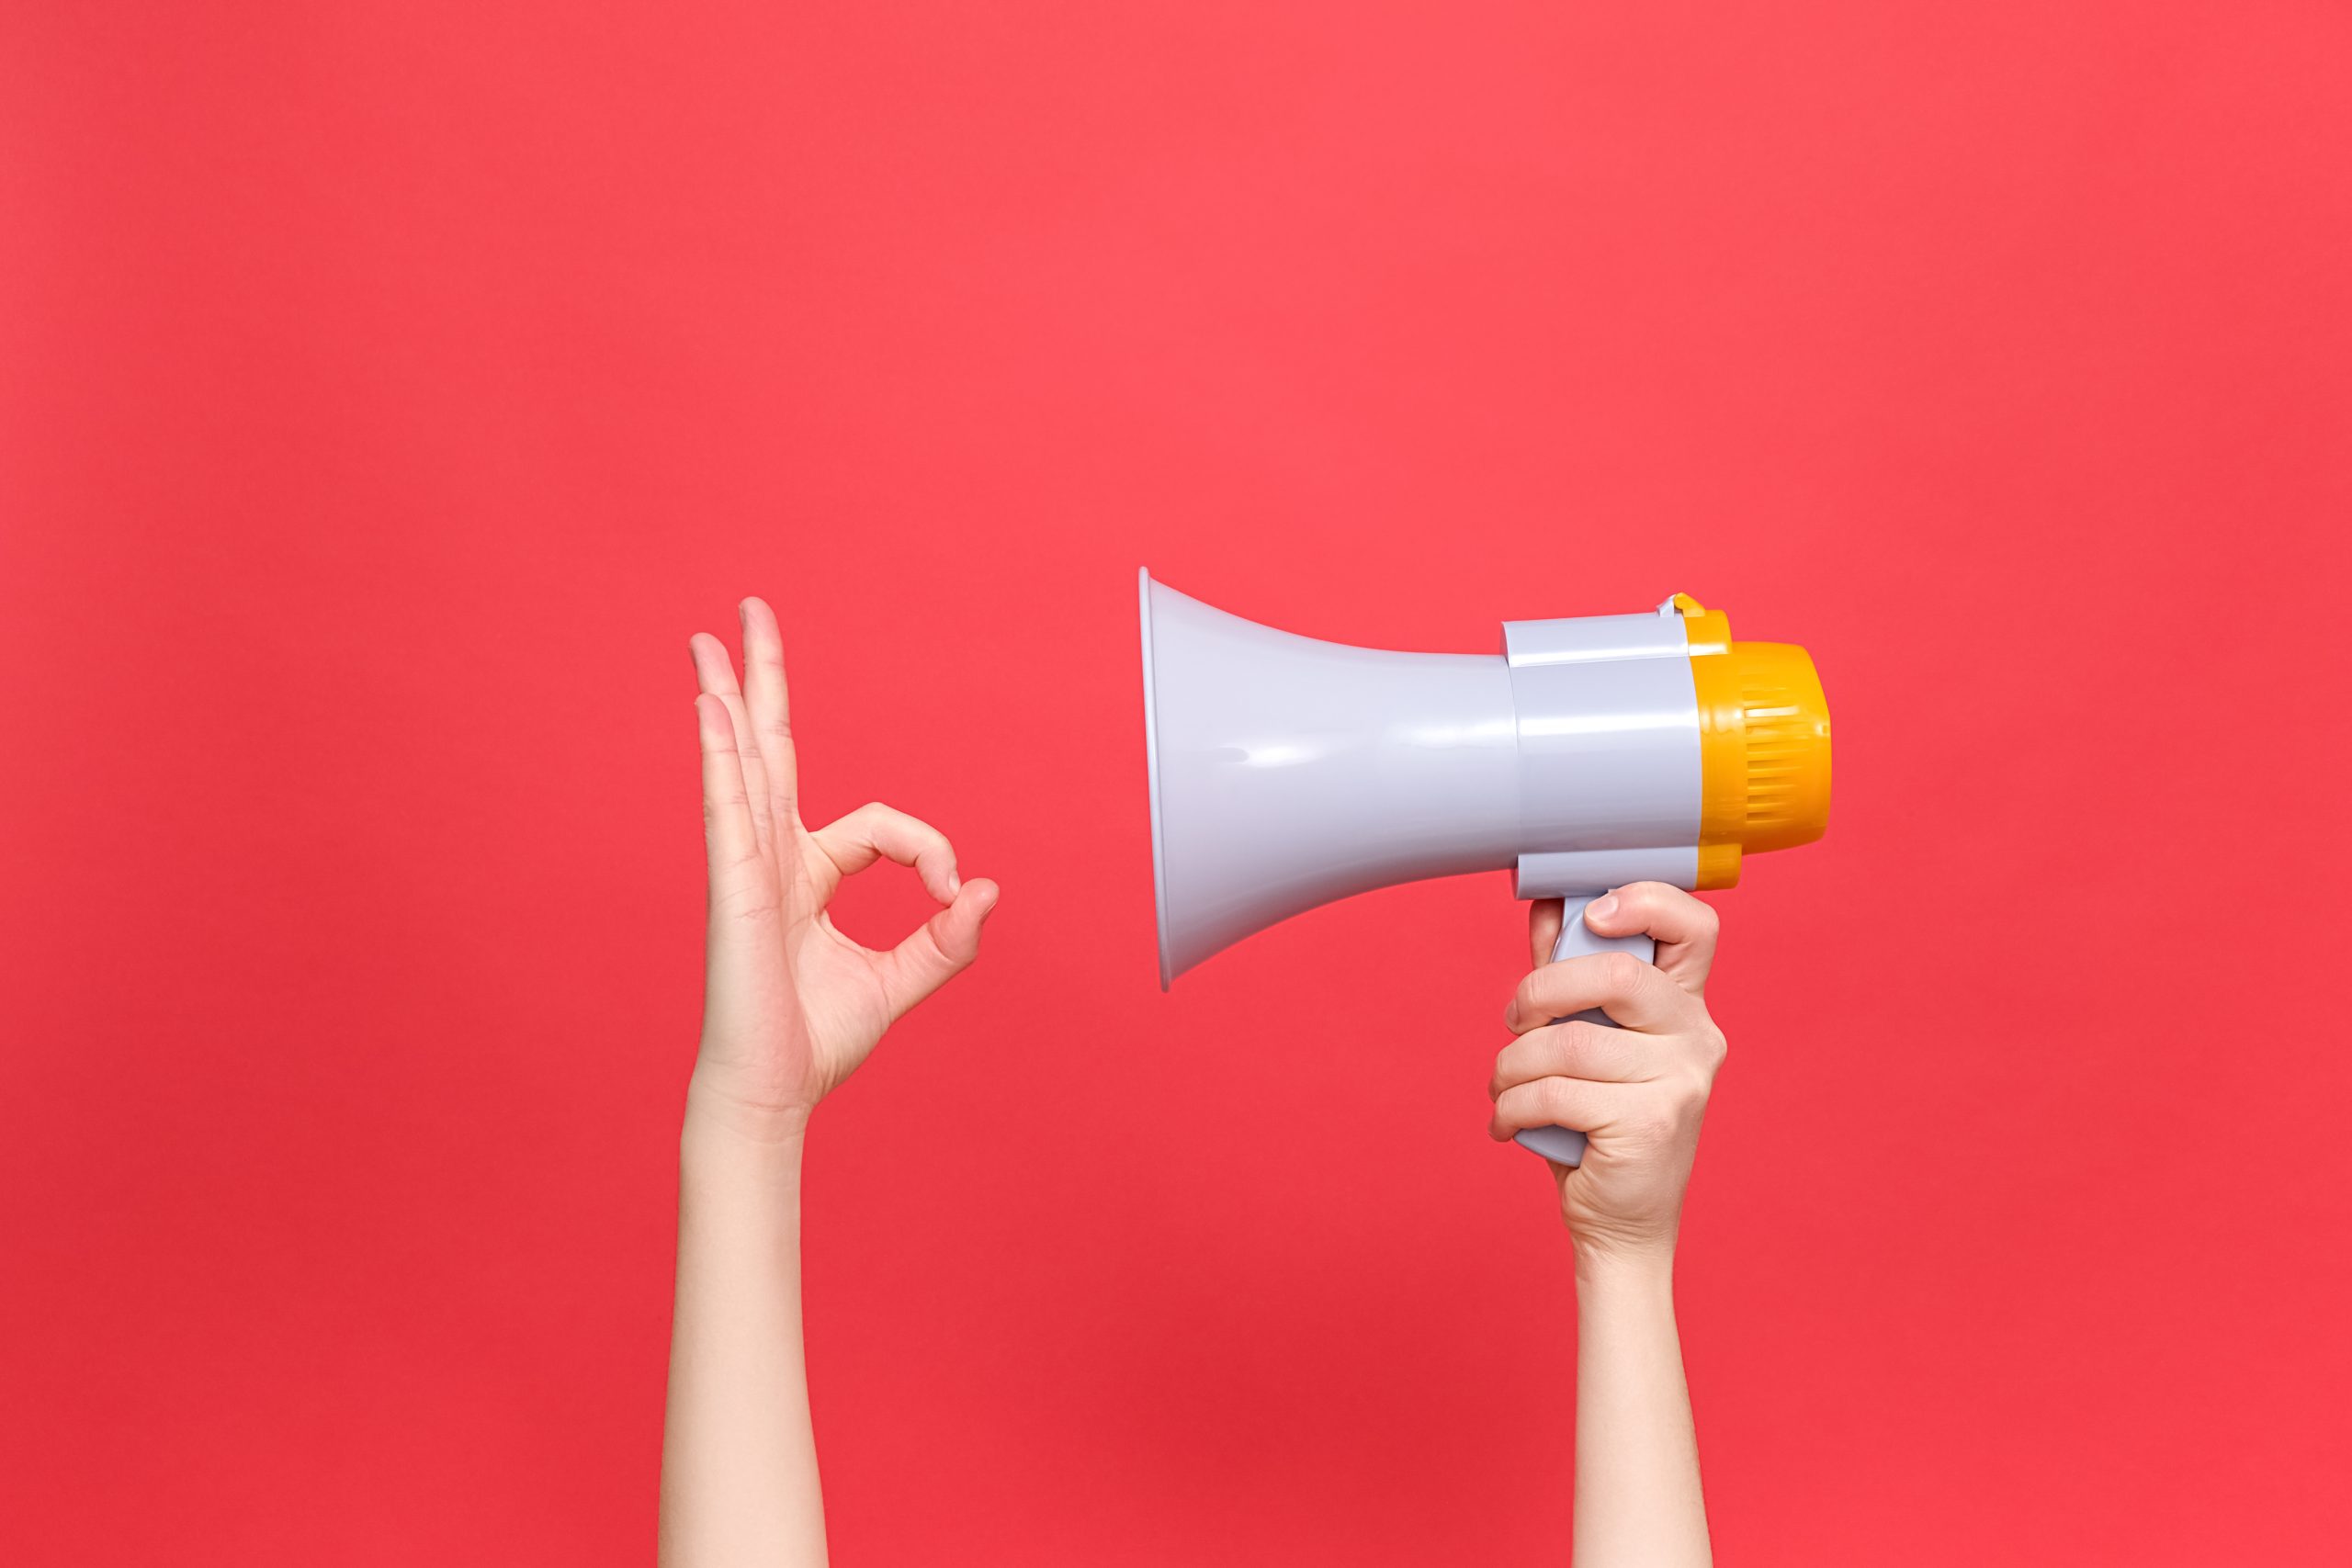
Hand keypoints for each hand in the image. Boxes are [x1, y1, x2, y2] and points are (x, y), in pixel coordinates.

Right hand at [688, 597, 998, 1137]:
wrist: (773, 1092)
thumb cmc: (817, 1041)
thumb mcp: (901, 980)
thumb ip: (947, 938)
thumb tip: (989, 889)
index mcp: (810, 875)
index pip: (879, 825)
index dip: (930, 849)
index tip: (955, 894)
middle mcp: (772, 858)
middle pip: (769, 749)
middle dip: (762, 679)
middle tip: (750, 612)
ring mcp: (745, 867)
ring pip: (738, 763)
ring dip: (724, 696)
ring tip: (709, 639)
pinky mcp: (731, 886)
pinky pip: (727, 806)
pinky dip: (718, 754)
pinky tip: (709, 706)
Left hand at [1486, 883, 1726, 1262]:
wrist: (1621, 1222)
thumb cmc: (1597, 1122)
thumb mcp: (1586, 1039)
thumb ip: (1570, 974)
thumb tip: (1546, 904)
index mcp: (1685, 1005)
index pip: (1695, 925)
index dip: (1643, 901)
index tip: (1590, 914)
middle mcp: (1696, 1036)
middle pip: (1614, 973)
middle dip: (1539, 991)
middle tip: (1516, 1020)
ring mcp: (1680, 1081)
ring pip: (1568, 1041)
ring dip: (1512, 1066)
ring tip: (1505, 1089)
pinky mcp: (1650, 1124)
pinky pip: (1555, 1092)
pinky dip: (1513, 1108)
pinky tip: (1510, 1124)